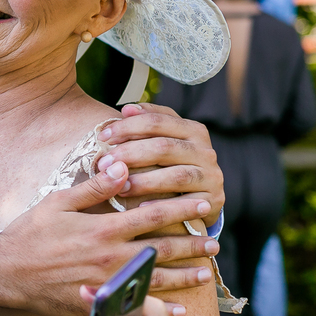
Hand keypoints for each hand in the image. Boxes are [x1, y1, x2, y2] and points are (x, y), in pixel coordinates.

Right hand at [0, 161, 217, 315]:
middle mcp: (110, 257)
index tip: (202, 205)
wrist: (5, 271)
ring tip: (207, 273)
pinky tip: (181, 310)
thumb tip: (122, 166)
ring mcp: (106, 283)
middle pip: (162, 250)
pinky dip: (162, 309)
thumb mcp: (59, 201)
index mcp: (103, 228)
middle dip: (192, 245)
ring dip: (185, 277)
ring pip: (156, 280)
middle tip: (215, 241)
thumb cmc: (30, 232)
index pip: (152, 215)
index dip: (181, 209)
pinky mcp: (98, 303)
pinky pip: (137, 308)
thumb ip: (94, 188)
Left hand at [97, 103, 222, 226]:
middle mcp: (206, 151)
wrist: (201, 198)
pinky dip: (162, 204)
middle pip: (164, 147)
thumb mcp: (164, 140)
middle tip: (103, 164)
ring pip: (176, 175)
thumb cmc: (172, 164)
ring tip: (119, 186)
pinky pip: (185, 204)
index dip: (127, 126)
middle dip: (129, 154)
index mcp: (192, 130)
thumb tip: (127, 109)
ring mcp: (211, 177)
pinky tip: (140, 207)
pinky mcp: (213, 201)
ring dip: (144, 181)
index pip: (157, 121)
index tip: (102, 137)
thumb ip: (147, 123)